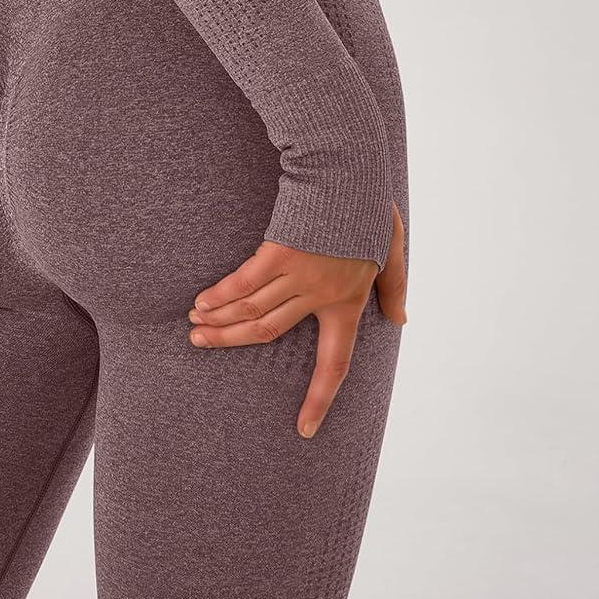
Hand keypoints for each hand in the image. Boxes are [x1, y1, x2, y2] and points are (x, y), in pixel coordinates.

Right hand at [188, 201, 406, 437]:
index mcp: (349, 301)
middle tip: (202, 344)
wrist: (350, 169)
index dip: (320, 398)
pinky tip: (201, 302)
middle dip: (232, 343)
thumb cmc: (370, 206)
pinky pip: (244, 283)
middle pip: (269, 331)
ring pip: (253, 311)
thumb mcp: (394, 248)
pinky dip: (221, 295)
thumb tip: (402, 321)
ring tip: (196, 327)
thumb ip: (395, 287)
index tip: (304, 430)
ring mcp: (298, 275)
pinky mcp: (278, 252)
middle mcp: (320, 295)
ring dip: (220, 321)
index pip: (335, 362)